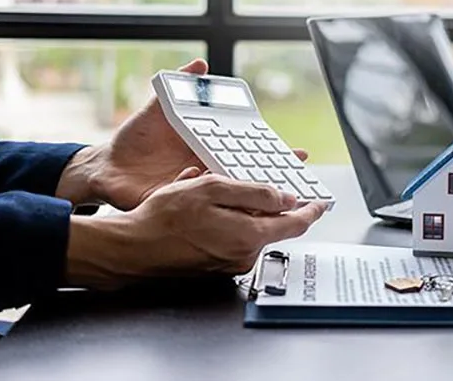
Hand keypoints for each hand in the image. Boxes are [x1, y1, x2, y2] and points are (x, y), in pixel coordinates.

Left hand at [58, 58, 307, 210]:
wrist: (106, 167)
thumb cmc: (135, 139)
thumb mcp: (159, 108)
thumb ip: (181, 86)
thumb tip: (200, 63)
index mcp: (209, 147)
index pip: (249, 149)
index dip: (274, 151)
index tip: (297, 153)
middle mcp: (208, 169)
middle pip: (249, 174)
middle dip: (278, 177)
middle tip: (300, 178)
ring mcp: (197, 188)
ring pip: (234, 194)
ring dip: (256, 196)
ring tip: (278, 196)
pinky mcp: (182, 203)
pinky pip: (204, 206)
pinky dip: (222, 206)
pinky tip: (237, 203)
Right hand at [65, 169, 328, 288]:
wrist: (130, 250)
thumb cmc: (164, 219)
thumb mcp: (212, 189)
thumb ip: (254, 193)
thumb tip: (285, 197)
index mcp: (249, 236)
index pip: (296, 224)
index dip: (311, 210)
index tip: (321, 202)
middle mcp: (244, 255)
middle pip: (272, 226)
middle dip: (272, 205)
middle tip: (271, 186)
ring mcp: (230, 264)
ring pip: (250, 230)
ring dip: (243, 211)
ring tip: (216, 193)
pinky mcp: (215, 266)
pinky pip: (232, 239)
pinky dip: (227, 221)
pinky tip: (203, 210)